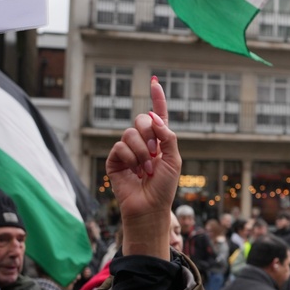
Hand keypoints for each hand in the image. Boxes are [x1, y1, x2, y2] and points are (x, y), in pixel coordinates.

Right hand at [106, 77, 181, 258]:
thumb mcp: (174, 160)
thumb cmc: (164, 187)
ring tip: (146, 169)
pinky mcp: (115, 160)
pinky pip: (119, 146)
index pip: (158, 116)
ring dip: (142, 152)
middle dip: (149, 134)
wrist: (150, 207)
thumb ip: (168, 136)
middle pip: (141, 120)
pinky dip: (130, 159)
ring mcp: (127, 150)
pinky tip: (134, 172)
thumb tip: (154, 117)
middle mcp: (143, 143)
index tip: (155, 82)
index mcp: (160, 141)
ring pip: (130, 133)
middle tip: (155, 153)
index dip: (157, 99)